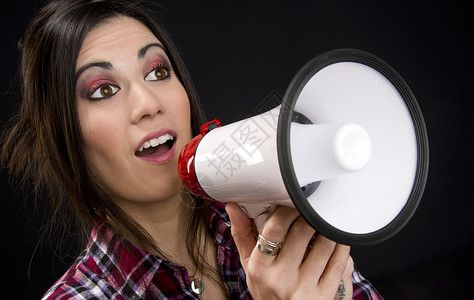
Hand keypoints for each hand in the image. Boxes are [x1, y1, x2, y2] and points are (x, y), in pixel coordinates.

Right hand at [226, 203, 352, 299]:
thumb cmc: (267, 289)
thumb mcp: (249, 265)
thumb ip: (242, 234)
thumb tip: (232, 206)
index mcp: (260, 268)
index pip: (274, 228)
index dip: (286, 209)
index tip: (292, 202)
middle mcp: (280, 279)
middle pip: (302, 231)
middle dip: (309, 214)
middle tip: (312, 207)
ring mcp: (304, 289)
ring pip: (324, 245)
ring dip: (328, 227)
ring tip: (325, 221)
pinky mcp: (324, 296)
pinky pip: (338, 262)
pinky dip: (341, 245)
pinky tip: (338, 239)